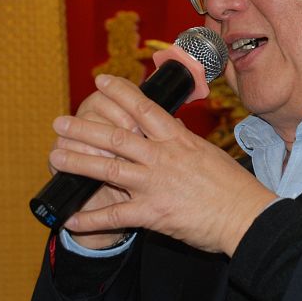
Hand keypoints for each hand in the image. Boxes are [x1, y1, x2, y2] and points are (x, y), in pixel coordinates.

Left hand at [49, 74, 277, 255]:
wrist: (246, 217)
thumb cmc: (234, 188)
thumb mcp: (208, 155)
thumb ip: (185, 143)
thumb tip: (173, 128)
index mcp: (178, 140)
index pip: (144, 108)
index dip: (119, 93)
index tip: (100, 81)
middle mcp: (163, 158)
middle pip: (116, 136)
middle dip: (84, 128)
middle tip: (60, 122)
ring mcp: (155, 185)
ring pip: (108, 169)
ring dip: (77, 162)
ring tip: (55, 156)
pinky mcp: (153, 213)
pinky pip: (115, 215)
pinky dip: (90, 218)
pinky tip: (70, 218)